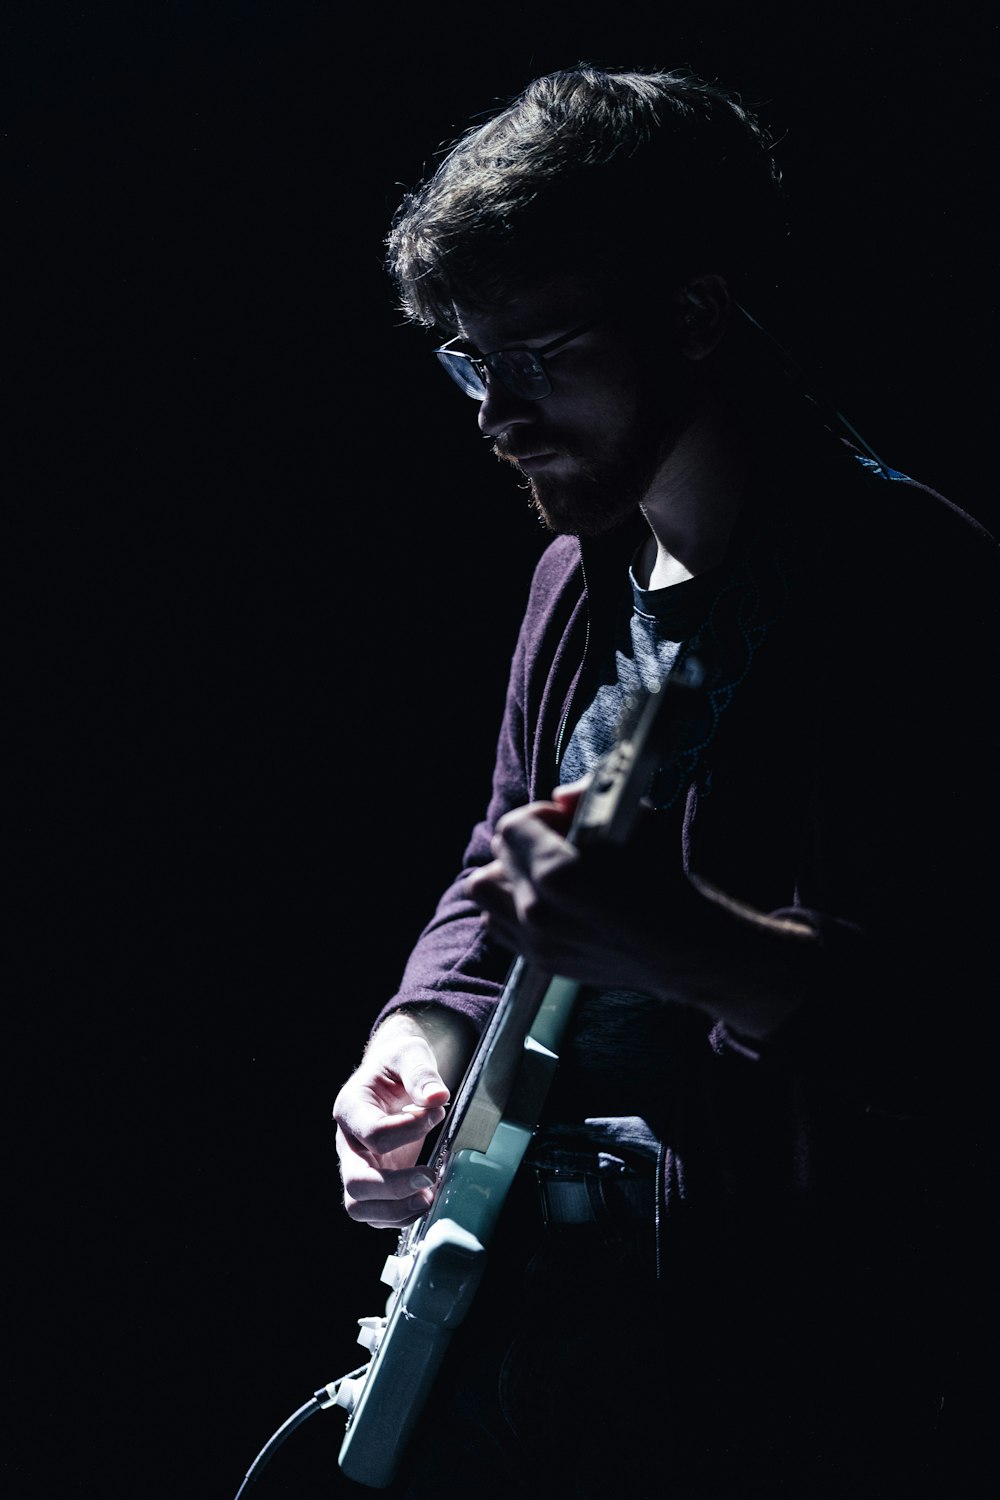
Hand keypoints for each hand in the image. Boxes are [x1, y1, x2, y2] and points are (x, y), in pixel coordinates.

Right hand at [334, 1009, 471, 1228]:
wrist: (393, 1075)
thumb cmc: (398, 1064)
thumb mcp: (409, 1054)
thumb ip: (421, 1073)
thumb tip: (437, 1097)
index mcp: (351, 1108)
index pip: (373, 1133)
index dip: (409, 1130)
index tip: (437, 1113)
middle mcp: (348, 1142)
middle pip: (356, 1181)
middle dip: (395, 1186)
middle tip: (430, 1176)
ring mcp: (358, 1164)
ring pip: (360, 1205)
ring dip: (396, 1209)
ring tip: (429, 1198)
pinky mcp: (374, 1180)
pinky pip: (376, 1213)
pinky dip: (400, 1215)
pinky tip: (425, 1200)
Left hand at [462, 780, 664, 992]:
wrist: (681, 945)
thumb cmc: (663, 879)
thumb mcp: (636, 820)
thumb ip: (588, 798)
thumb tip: (559, 798)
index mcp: (557, 874)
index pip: (512, 827)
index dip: (537, 816)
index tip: (561, 822)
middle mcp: (537, 911)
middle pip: (496, 857)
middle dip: (522, 844)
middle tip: (553, 845)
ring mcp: (536, 941)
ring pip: (486, 893)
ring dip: (508, 877)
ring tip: (541, 875)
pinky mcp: (540, 961)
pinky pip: (497, 925)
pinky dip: (510, 909)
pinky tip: (542, 902)